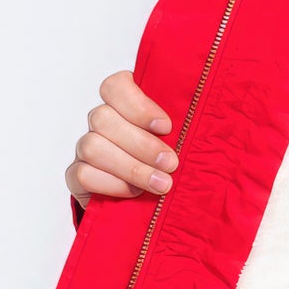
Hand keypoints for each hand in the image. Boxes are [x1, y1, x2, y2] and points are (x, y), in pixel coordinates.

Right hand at [66, 69, 178, 207]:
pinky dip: (112, 184)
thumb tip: (210, 125)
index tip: (166, 127)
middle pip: (103, 117)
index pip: (115, 86)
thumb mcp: (180, 139)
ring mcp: (86, 147)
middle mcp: (101, 121)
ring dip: (131, 167)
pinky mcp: (78, 175)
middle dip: (141, 144)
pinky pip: (83, 174)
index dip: (138, 105)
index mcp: (124, 103)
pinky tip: (133, 193)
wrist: (148, 203)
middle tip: (170, 163)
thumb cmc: (168, 161)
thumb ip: (184, 126)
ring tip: (160, 183)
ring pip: (92, 146)